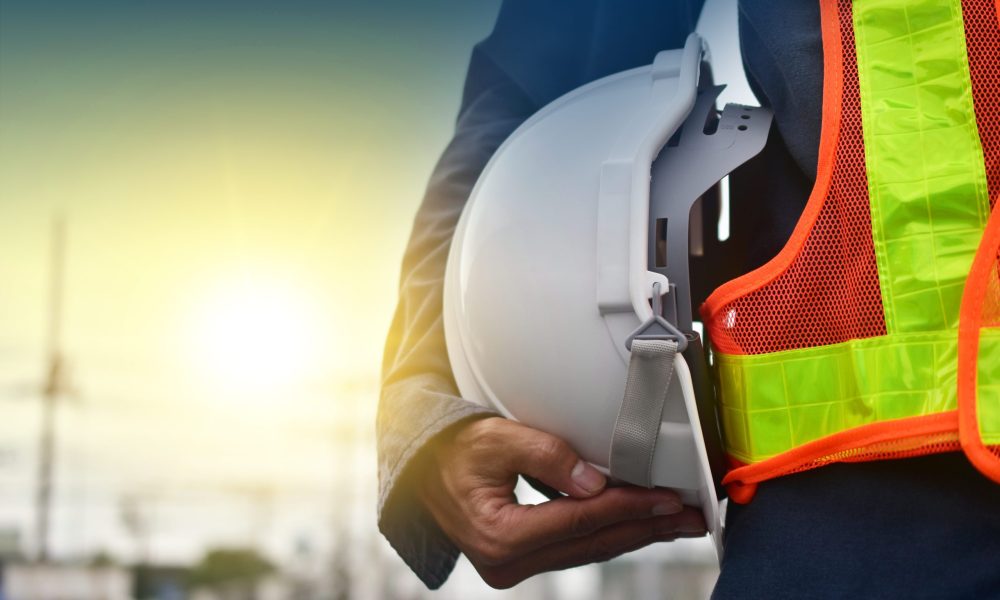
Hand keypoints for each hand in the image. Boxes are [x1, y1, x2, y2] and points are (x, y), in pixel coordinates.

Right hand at [417, 416, 705, 588]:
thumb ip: (546, 455)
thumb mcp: (496, 438)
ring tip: (676, 522)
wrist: (422, 468)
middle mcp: (506, 561)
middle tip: (690, 517)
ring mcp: (513, 566)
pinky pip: (576, 548)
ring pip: (589, 550)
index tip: (666, 498)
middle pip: (592, 544)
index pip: (579, 520)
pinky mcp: (520, 560)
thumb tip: (597, 482)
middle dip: (645, 528)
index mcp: (498, 535)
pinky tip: (637, 524)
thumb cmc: (454, 449)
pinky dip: (609, 533)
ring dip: (635, 533)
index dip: (627, 507)